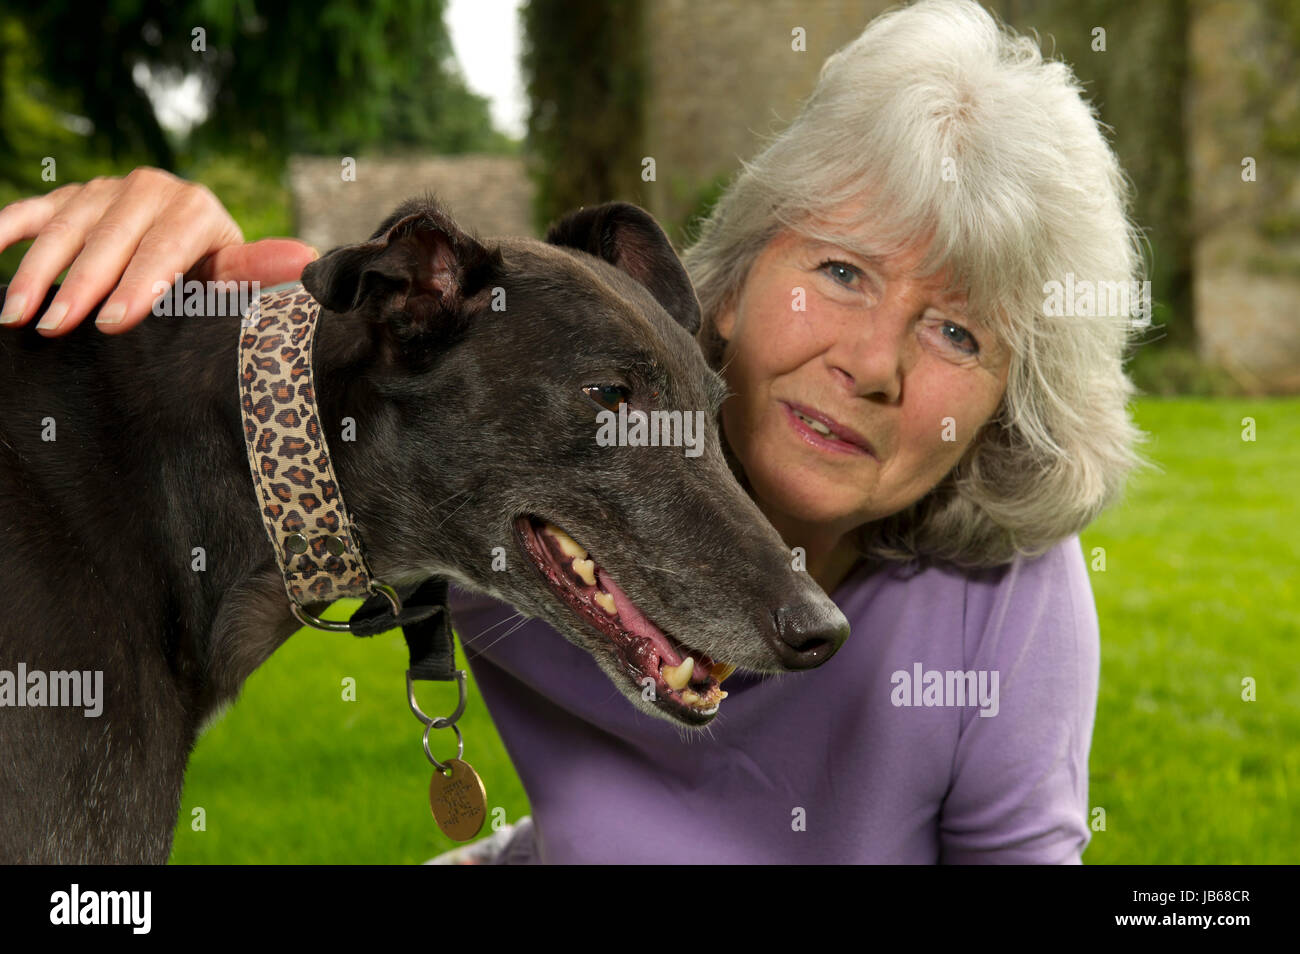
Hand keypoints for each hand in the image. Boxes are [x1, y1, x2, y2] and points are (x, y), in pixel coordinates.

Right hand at [0, 167, 317, 335]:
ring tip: (17, 315)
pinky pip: (34, 209)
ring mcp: (107, 189)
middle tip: (56, 326)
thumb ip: (257, 270)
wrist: (195, 250)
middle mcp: (151, 189)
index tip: (113, 323)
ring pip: (67, 224)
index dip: (139, 285)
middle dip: (80, 283)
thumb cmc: (214, 278)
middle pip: (109, 236)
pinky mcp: (72, 196)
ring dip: (37, 269)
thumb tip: (305, 261)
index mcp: (197, 209)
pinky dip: (8, 227)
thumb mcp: (235, 277)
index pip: (165, 247)